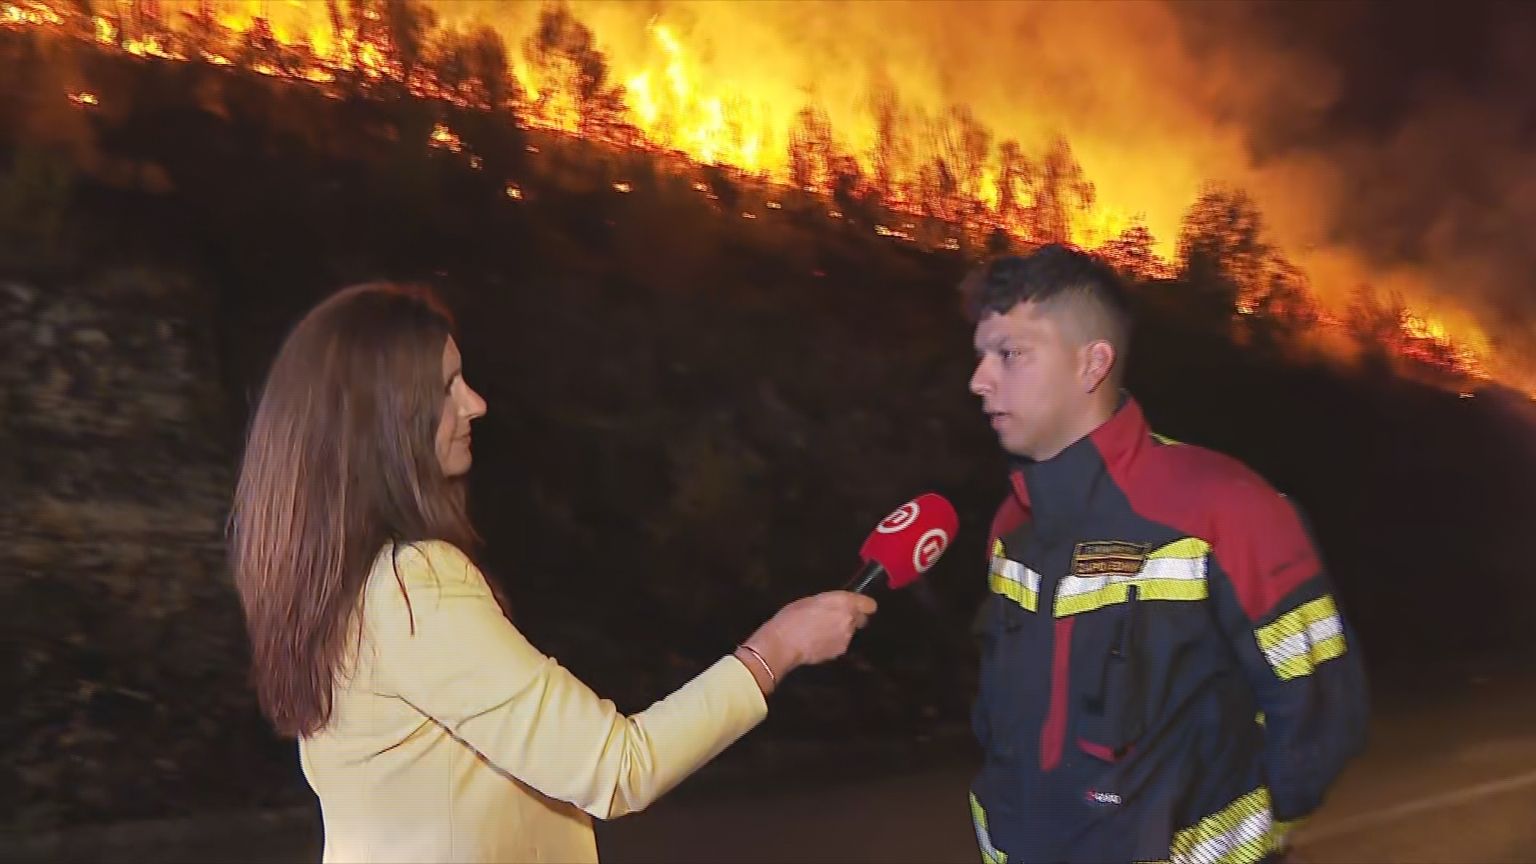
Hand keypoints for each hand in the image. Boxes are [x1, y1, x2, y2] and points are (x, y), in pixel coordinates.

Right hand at [738, 591, 876, 693]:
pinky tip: (817, 643)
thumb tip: (838, 607)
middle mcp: (849, 620)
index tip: (856, 606)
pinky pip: (841, 644)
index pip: (869, 605)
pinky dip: (833, 642)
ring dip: (841, 631)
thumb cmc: (792, 616)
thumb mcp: (811, 601)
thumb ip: (831, 603)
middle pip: (860, 619)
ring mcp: (846, 638)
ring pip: (850, 632)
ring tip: (821, 632)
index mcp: (843, 602)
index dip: (863, 605)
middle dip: (851, 618)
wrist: (784, 644)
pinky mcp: (840, 652)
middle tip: (834, 618)